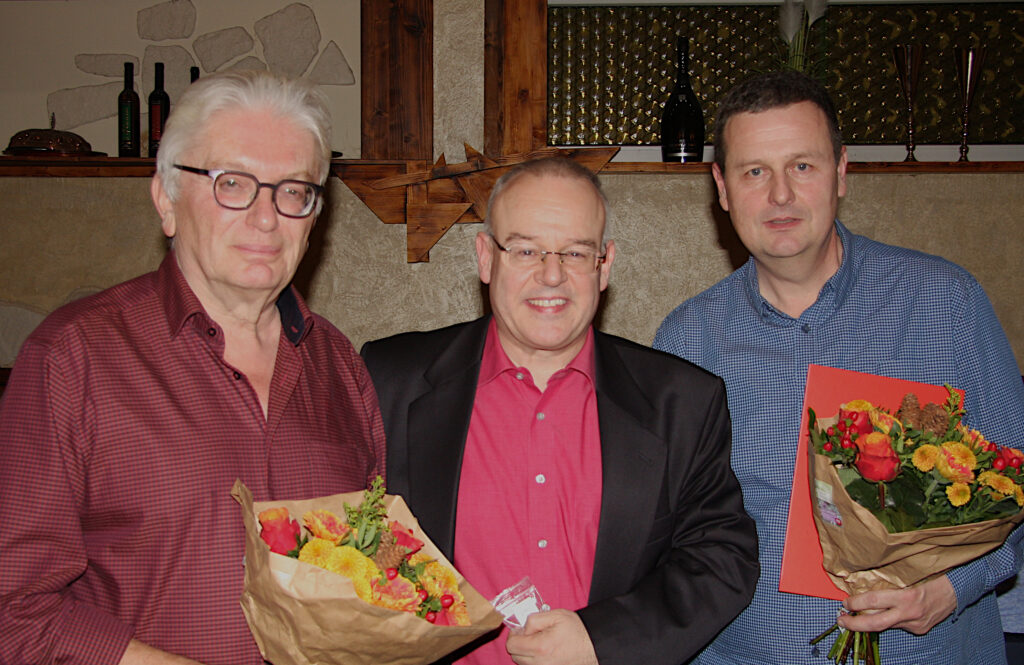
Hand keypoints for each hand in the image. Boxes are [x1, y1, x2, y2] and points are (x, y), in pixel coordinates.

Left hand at [505, 609, 597, 664]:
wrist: (594, 646)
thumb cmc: (578, 631)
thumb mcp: (556, 615)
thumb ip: (534, 619)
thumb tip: (523, 628)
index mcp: (541, 647)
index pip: (512, 645)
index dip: (514, 635)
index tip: (521, 630)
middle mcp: (541, 663)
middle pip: (515, 656)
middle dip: (519, 643)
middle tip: (530, 635)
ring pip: (523, 663)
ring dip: (526, 652)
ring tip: (539, 642)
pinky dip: (534, 660)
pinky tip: (544, 651)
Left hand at [838, 576, 955, 634]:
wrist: (959, 588)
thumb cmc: (933, 574)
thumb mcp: (910, 573)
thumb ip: (890, 579)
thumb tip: (864, 581)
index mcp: (906, 596)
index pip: (874, 601)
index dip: (856, 603)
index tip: (845, 602)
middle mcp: (910, 612)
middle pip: (876, 624)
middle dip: (855, 624)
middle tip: (841, 619)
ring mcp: (915, 623)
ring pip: (886, 626)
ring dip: (869, 622)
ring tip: (854, 618)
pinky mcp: (919, 629)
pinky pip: (898, 625)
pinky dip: (888, 620)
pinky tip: (883, 614)